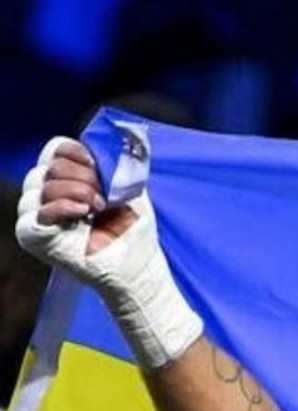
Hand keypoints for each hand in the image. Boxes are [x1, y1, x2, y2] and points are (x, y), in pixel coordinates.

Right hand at [15, 136, 201, 367]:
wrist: (136, 264)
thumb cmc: (132, 229)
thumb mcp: (130, 188)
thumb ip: (121, 162)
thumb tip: (128, 134)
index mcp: (67, 180)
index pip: (57, 150)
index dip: (78, 153)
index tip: (99, 167)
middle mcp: (47, 194)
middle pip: (51, 166)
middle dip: (83, 176)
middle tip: (104, 198)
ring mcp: (38, 216)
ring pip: (42, 185)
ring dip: (77, 192)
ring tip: (98, 209)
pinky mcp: (34, 237)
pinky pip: (35, 215)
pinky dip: (60, 208)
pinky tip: (82, 213)